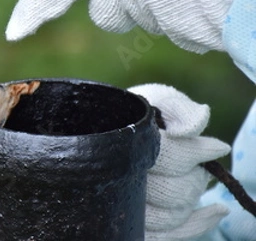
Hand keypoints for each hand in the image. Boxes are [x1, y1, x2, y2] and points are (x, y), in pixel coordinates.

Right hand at [128, 84, 230, 240]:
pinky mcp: (132, 224)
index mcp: (123, 145)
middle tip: (194, 164)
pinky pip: (164, 237)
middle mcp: (117, 178)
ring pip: (169, 217)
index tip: (216, 147)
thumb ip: (176, 108)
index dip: (193, 154)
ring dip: (190, 199)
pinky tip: (215, 211)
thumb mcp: (156, 100)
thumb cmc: (137, 113)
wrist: (111, 130)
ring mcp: (122, 206)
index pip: (169, 156)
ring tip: (191, 179)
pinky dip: (195, 226)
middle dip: (193, 177)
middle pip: (172, 192)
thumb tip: (194, 128)